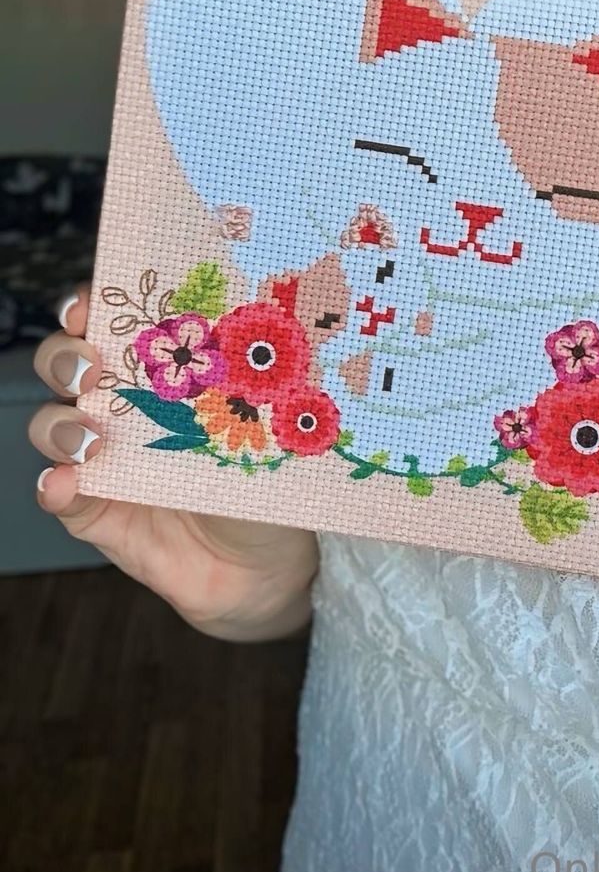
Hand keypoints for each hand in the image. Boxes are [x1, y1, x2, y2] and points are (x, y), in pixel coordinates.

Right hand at [29, 282, 318, 636]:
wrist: (269, 565)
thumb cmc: (274, 477)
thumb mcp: (272, 421)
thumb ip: (255, 387)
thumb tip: (256, 344)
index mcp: (167, 370)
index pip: (114, 321)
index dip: (90, 306)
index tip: (91, 306)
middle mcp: (126, 406)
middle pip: (66, 364)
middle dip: (64, 358)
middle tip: (91, 369)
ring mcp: (106, 459)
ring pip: (51, 425)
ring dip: (56, 423)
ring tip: (88, 438)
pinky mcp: (98, 513)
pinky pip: (60, 497)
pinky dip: (55, 487)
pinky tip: (67, 484)